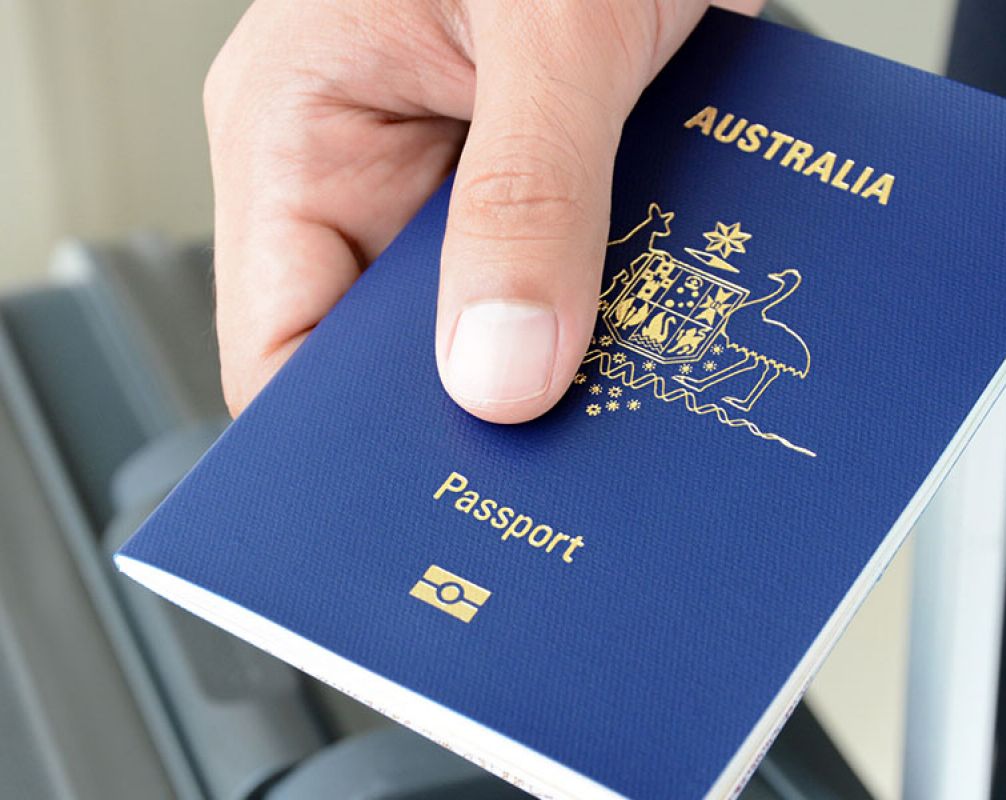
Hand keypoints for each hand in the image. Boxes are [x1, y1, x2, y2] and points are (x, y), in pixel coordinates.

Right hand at [205, 0, 760, 422]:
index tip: (417, 519)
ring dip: (560, 357)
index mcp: (302, 124)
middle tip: (552, 477)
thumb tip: (501, 371)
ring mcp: (468, 175)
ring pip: (491, 318)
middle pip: (392, 352)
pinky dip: (615, 306)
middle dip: (469, 410)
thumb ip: (527, 199)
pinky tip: (664, 336)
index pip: (281, 345)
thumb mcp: (547, 29)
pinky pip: (570, 271)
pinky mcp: (553, 172)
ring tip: (624, 407)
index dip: (334, 450)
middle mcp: (374, 163)